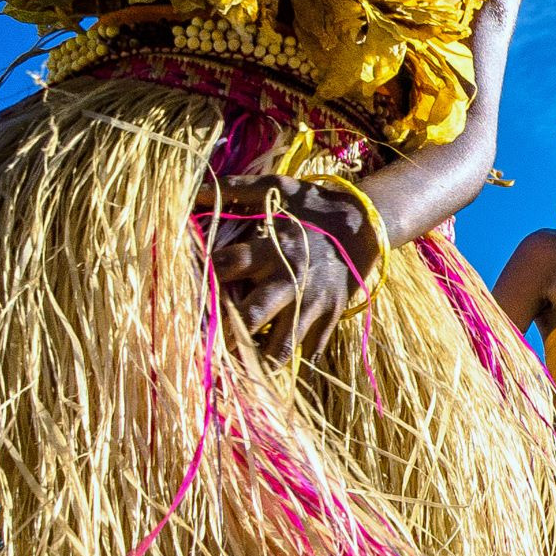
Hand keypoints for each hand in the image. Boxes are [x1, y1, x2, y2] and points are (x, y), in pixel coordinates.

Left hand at [200, 175, 386, 365]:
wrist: (367, 224)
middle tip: (205, 345)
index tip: (188, 292)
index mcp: (271, 249)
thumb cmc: (314, 206)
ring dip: (256, 360)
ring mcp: (312, 304)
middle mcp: (290, 280)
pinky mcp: (330, 318)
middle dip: (224, 335)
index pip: (225, 269)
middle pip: (250, 317)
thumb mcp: (277, 188)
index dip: (201, 282)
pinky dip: (289, 360)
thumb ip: (235, 189)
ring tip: (236, 366)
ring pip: (280, 347)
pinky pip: (308, 352)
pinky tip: (269, 361)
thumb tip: (195, 192)